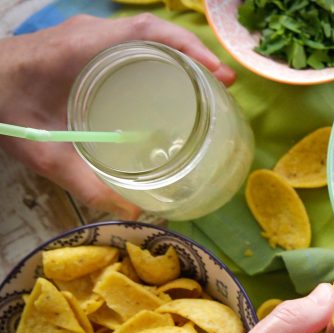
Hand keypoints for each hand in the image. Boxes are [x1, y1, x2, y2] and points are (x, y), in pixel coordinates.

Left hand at [0, 14, 234, 218]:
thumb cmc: (3, 106)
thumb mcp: (42, 150)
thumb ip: (85, 183)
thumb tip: (135, 212)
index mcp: (84, 48)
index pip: (148, 32)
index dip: (189, 48)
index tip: (218, 75)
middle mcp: (90, 34)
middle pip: (155, 31)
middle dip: (195, 54)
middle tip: (222, 85)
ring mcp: (88, 36)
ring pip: (145, 35)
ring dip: (179, 53)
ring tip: (205, 84)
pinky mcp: (85, 44)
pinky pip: (132, 43)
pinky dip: (159, 57)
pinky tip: (168, 84)